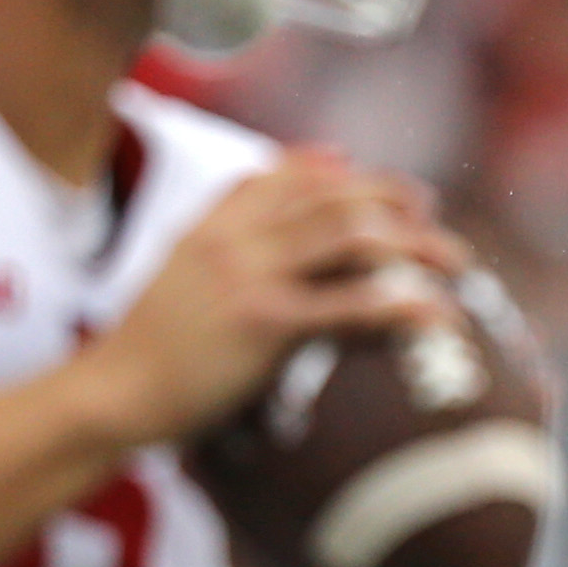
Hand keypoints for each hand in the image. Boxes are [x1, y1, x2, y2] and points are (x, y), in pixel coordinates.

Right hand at [87, 153, 457, 444]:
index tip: (401, 196)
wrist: (112, 394)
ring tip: (455, 265)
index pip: (297, 172)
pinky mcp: (263, 322)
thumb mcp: (186, 264)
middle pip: (336, 196)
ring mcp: (249, 274)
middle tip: (438, 229)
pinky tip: (435, 315)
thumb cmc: (154, 342)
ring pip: (351, 237)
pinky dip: (402, 305)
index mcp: (216, 218)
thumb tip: (302, 182)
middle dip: (399, 205)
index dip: (358, 177)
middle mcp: (235, 234)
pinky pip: (349, 304)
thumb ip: (234, 222)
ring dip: (415, 247)